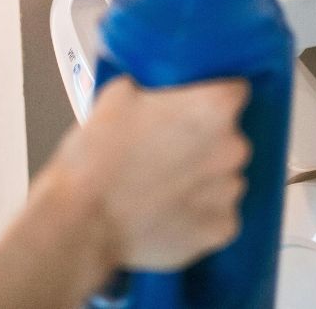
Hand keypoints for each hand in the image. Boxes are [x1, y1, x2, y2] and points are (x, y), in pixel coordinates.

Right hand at [49, 76, 251, 269]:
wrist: (81, 221)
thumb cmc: (97, 160)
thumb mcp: (116, 96)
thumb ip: (150, 87)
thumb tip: (152, 88)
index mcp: (214, 108)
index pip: (234, 92)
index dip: (210, 99)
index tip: (192, 109)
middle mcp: (233, 148)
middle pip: (229, 138)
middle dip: (204, 143)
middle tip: (167, 152)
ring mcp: (230, 191)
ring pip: (224, 178)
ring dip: (202, 180)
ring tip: (163, 186)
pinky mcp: (222, 228)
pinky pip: (218, 215)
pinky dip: (199, 215)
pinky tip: (168, 212)